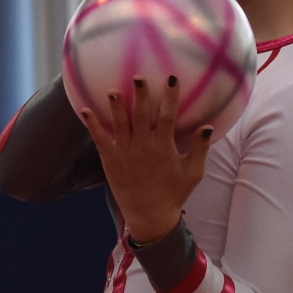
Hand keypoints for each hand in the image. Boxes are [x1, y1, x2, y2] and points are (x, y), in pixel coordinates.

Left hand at [84, 71, 211, 245]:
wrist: (149, 215)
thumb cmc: (174, 193)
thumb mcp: (193, 173)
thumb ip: (199, 149)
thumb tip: (207, 127)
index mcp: (164, 148)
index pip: (168, 116)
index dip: (170, 97)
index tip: (172, 78)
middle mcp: (143, 147)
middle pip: (141, 115)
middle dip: (141, 95)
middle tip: (138, 77)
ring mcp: (125, 153)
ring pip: (120, 124)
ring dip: (116, 106)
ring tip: (112, 90)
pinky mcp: (110, 161)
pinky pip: (100, 139)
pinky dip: (92, 125)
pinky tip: (84, 110)